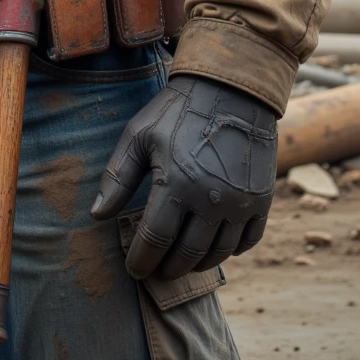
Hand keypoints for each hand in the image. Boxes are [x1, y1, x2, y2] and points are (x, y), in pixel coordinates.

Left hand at [90, 73, 277, 279]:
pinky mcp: (262, 199)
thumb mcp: (139, 135)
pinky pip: (248, 242)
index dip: (141, 261)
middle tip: (156, 271)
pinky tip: (215, 247)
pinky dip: (230, 252)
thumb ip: (117, 177)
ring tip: (181, 263)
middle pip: (186, 255)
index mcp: (177, 184)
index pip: (155, 241)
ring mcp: (241, 203)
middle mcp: (212, 200)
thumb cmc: (178, 110)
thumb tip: (97, 215)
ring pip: (218, 254)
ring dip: (197, 265)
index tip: (133, 270)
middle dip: (167, 269)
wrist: (232, 88)